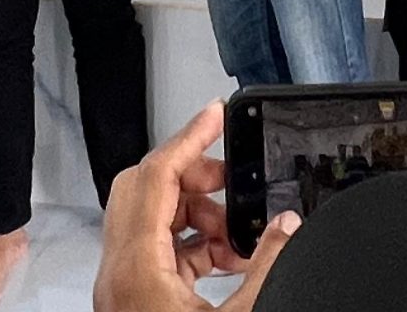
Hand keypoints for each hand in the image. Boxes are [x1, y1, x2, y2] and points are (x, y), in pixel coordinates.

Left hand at [91, 99, 297, 311]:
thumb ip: (266, 267)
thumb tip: (286, 225)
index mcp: (136, 267)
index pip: (156, 174)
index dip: (190, 136)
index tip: (216, 113)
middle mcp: (120, 270)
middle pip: (146, 188)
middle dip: (195, 174)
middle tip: (232, 178)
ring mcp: (122, 286)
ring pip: (151, 218)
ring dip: (198, 213)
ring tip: (238, 233)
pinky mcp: (133, 300)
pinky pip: (157, 249)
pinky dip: (192, 242)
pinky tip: (227, 258)